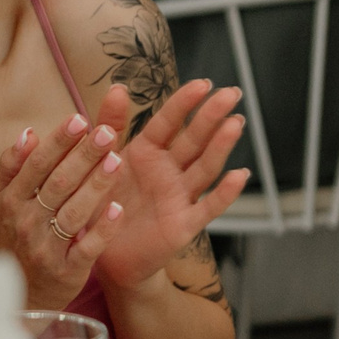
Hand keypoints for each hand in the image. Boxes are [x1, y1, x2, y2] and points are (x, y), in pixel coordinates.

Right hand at [0, 105, 126, 310]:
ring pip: (74, 211)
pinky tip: (119, 208)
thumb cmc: (15, 241)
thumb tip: (29, 132)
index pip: (36, 165)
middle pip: (57, 183)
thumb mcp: (1, 205)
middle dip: (83, 156)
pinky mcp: (66, 272)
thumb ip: (12, 168)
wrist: (19, 298)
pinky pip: (88, 247)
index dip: (59, 141)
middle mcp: (25, 222)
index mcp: (9, 201)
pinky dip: (103, 228)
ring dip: (96, 185)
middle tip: (106, 132)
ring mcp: (45, 248)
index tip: (80, 119)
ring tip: (117, 159)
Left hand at [90, 79, 251, 291]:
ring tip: (235, 123)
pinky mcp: (183, 224)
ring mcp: (179, 196)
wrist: (103, 255)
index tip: (203, 83)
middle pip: (193, 139)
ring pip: (204, 167)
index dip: (185, 103)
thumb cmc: (102, 204)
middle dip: (211, 116)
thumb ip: (109, 125)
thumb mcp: (100, 162)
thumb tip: (117, 87)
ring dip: (221, 146)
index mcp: (146, 152)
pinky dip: (225, 193)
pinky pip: (208, 207)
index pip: (169, 122)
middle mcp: (167, 171)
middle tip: (231, 94)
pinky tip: (239, 176)